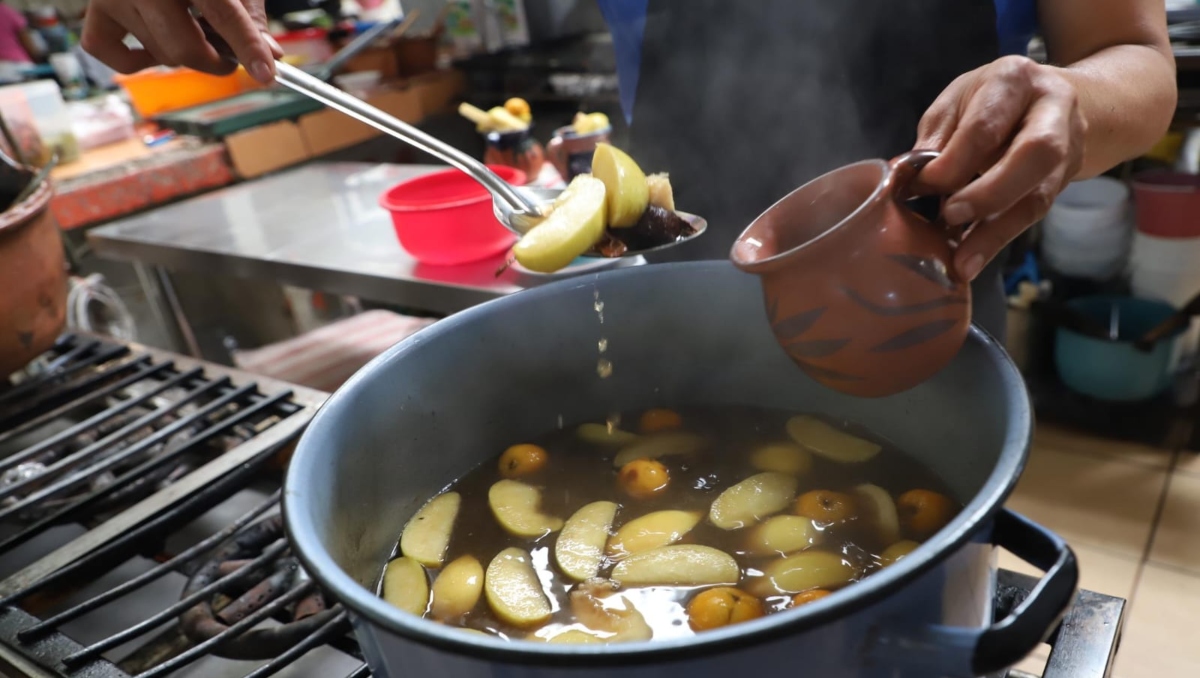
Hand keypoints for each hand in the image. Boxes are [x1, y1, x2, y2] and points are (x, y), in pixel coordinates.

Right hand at [81, 0, 281, 83]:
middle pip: (184, 47)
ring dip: (183, 54)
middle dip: (215, 62)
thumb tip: (271, 54)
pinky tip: (155, 46)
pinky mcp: (96, 7)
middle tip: (229, 59)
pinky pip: (109, 51)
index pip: (223, 13)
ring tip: (193, 30)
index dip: (248, 47)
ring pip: (159, 53)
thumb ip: (249, 13)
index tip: (266, 74)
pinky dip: (136, 60)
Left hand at [914, 55, 1086, 280]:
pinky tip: (973, 259)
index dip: (954, 161)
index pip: (986, 125)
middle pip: (1035, 154)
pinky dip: (1000, 238)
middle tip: (950, 217)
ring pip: (1038, 194)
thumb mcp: (959, 100)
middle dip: (989, 193)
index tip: (921, 187)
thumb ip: (937, 135)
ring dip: (997, 231)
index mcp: (1015, 81)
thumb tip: (908, 177)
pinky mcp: (1064, 181)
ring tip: (962, 262)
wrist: (1053, 98)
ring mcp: (1067, 148)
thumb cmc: (993, 98)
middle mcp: (1052, 111)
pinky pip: (1034, 214)